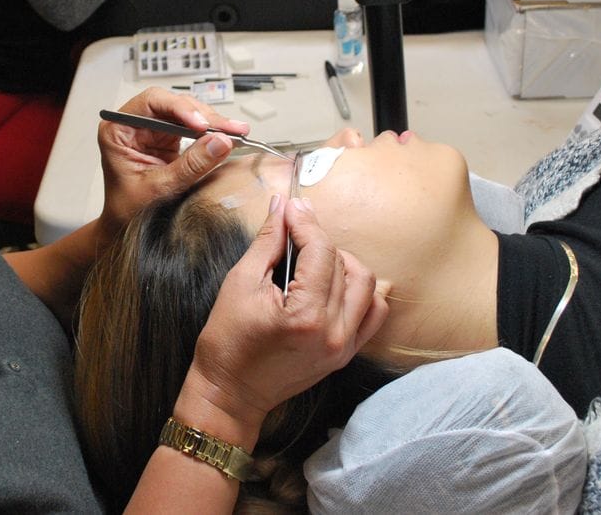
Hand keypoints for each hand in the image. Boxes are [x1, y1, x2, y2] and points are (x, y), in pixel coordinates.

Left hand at [97, 86, 247, 235]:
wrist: (125, 226)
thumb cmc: (128, 209)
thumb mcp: (160, 189)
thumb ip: (190, 165)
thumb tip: (219, 142)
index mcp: (118, 130)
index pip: (151, 102)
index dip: (179, 108)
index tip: (201, 125)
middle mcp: (134, 125)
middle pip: (173, 105)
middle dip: (203, 116)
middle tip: (229, 129)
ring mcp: (152, 131)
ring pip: (186, 113)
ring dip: (212, 122)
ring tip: (235, 132)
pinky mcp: (167, 139)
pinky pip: (192, 127)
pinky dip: (211, 132)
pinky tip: (227, 135)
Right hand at [175, 196, 388, 442]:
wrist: (231, 392)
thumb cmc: (227, 342)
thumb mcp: (240, 283)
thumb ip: (267, 242)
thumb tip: (282, 207)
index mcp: (306, 314)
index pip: (320, 251)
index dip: (305, 223)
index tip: (291, 207)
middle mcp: (334, 330)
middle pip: (342, 264)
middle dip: (318, 238)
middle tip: (294, 227)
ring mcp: (344, 345)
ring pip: (365, 284)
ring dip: (343, 262)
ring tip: (315, 257)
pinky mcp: (346, 353)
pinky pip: (373, 313)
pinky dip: (362, 291)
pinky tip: (337, 281)